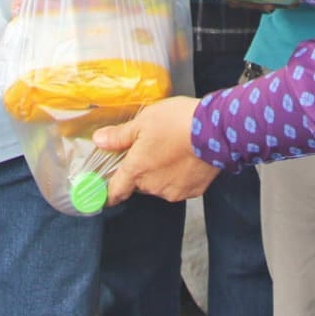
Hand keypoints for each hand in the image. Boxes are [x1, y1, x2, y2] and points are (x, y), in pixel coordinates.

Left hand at [94, 97, 218, 202]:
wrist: (215, 131)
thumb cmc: (177, 122)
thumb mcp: (143, 121)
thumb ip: (119, 135)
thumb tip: (99, 140)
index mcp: (136, 171)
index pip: (115, 192)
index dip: (108, 194)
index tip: (105, 193)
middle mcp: (153, 186)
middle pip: (140, 184)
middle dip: (142, 170)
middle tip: (151, 150)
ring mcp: (174, 190)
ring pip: (160, 185)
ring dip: (162, 173)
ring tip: (172, 150)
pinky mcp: (194, 191)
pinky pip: (180, 186)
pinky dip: (180, 176)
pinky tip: (186, 158)